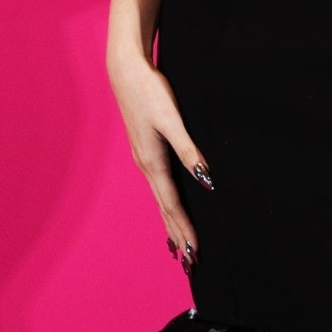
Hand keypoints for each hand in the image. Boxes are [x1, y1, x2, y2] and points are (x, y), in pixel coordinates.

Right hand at [107, 51, 212, 277]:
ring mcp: (143, 158)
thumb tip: (206, 180)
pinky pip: (158, 185)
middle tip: (190, 262)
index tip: (196, 252)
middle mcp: (146, 165)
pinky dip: (165, 203)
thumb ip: (189, 150)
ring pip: (161, 198)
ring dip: (171, 222)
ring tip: (180, 244)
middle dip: (178, 235)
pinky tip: (168, 204)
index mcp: (153, 162)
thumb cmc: (150, 92)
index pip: (172, 205)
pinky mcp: (144, 148)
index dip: (185, 229)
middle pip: (165, 208)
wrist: (125, 70)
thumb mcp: (172, 119)